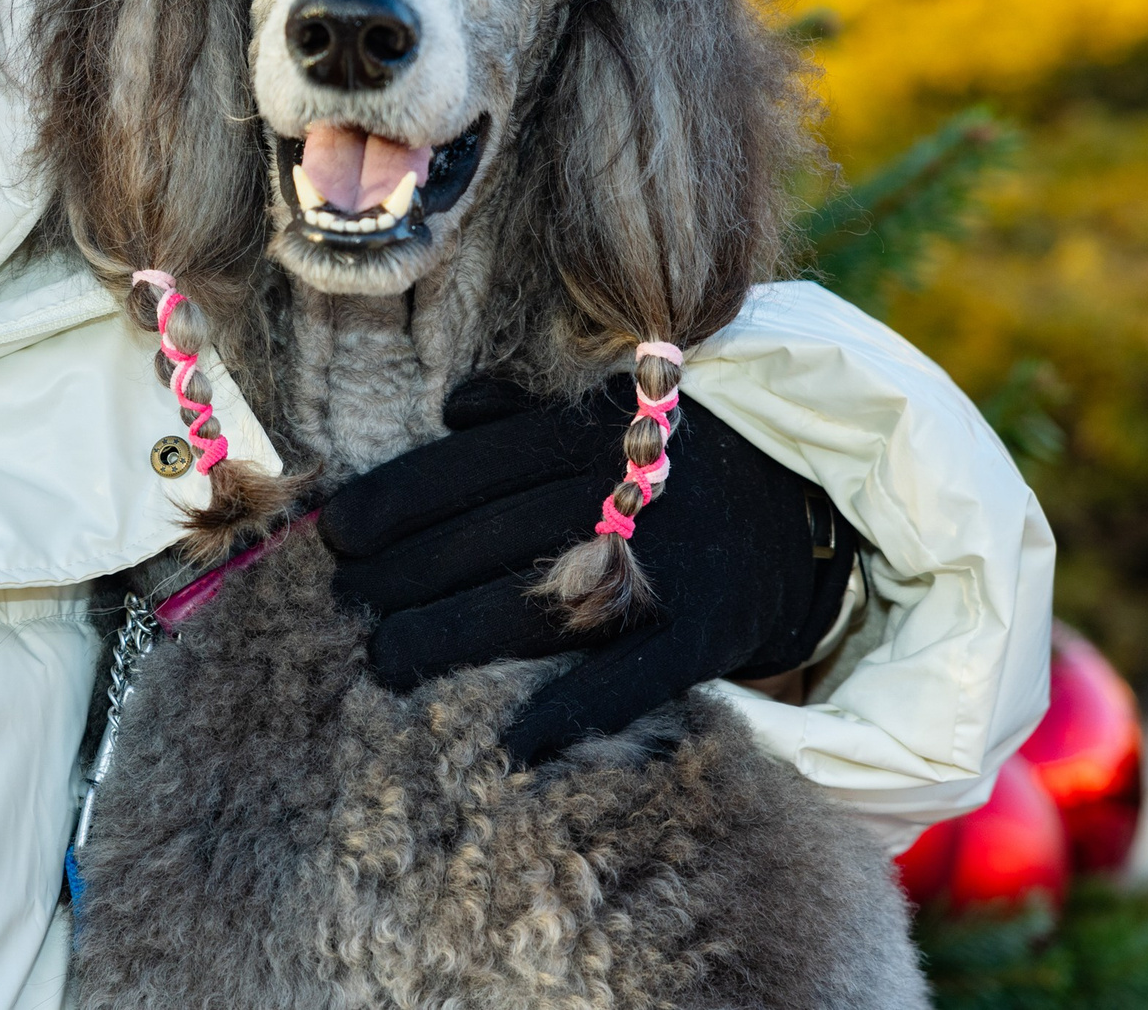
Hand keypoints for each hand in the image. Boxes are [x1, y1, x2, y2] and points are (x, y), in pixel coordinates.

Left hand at [318, 373, 857, 765]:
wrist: (811, 502)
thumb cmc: (680, 458)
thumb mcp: (614, 407)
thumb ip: (525, 410)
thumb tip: (449, 410)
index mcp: (590, 432)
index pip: (471, 466)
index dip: (396, 500)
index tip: (336, 532)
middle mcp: (624, 492)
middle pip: (489, 538)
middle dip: (404, 575)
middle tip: (342, 604)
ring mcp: (669, 563)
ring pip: (540, 604)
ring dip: (453, 639)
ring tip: (384, 662)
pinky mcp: (710, 630)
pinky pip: (630, 677)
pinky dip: (570, 710)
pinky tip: (508, 741)